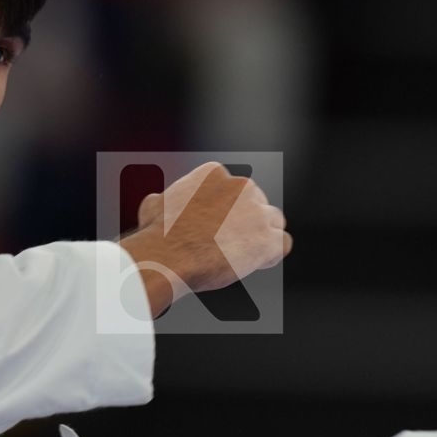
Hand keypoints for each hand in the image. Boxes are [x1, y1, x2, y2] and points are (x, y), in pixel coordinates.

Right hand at [119, 162, 289, 316]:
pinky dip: (271, 254)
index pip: (234, 189)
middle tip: (230, 242)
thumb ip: (164, 200)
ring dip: (262, 236)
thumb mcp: (153, 205)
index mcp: (214, 174)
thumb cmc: (158, 234)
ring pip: (273, 221)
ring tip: (244, 254)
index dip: (229, 209)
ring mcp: (257, 212)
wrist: (167, 255)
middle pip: (257, 202)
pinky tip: (256, 262)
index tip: (219, 225)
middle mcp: (240, 187)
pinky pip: (282, 243)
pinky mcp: (267, 238)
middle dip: (247, 221)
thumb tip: (157, 202)